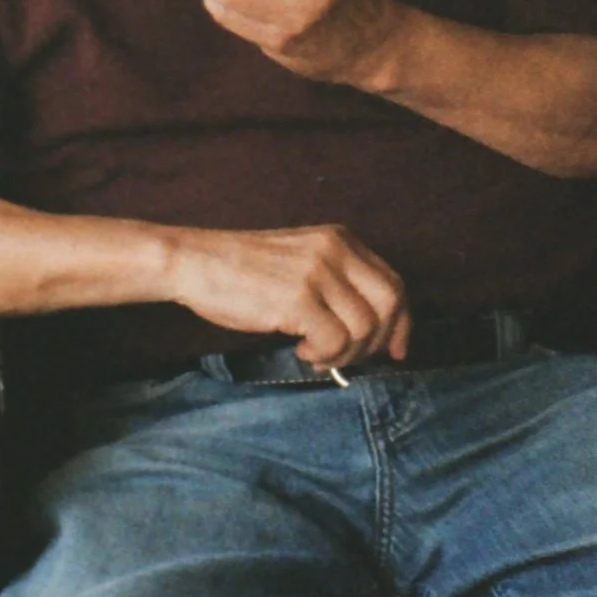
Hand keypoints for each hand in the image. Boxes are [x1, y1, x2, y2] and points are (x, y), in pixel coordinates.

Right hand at [161, 219, 410, 367]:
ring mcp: (317, 273)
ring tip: (315, 353)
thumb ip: (338, 283)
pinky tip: (301, 351)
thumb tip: (376, 332)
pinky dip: (324, 356)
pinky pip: (335, 341)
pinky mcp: (297, 299)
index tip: (396, 350)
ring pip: (364, 328)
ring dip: (345, 353)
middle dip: (378, 341)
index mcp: (340, 239)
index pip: (393, 282)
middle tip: (349, 358)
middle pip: (390, 304)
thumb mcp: (302, 260)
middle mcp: (335, 250)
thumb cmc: (244, 271)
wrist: (195, 262)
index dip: (401, 322)